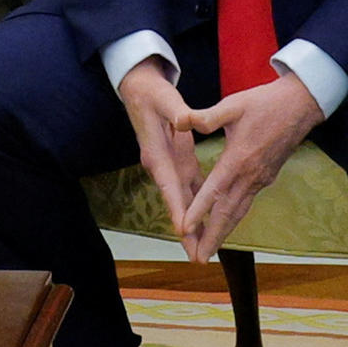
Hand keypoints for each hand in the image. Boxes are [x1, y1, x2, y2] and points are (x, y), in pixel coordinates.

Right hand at [114, 56, 211, 253]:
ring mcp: (169, 167)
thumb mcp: (165, 98)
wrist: (140, 89)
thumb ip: (177, 110)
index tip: (185, 230)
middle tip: (198, 257)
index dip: (178, 208)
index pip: (169, 185)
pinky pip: (189, 190)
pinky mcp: (178, 162)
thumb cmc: (153, 94)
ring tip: (203, 250)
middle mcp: (161, 166)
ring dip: (192, 226)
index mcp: (157, 154)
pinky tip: (207, 223)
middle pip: (176, 203)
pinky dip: (197, 208)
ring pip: (183, 201)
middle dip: (186, 231)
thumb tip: (184, 121)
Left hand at [174, 70, 326, 257]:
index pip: (214, 191)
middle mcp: (250, 175)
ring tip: (210, 251)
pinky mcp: (266, 178)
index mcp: (239, 159)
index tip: (184, 229)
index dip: (198, 211)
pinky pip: (247, 203)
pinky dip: (234, 218)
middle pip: (228, 213)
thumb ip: (205, 117)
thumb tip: (179, 121)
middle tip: (197, 259)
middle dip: (212, 237)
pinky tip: (225, 224)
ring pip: (239, 212)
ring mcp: (261, 179)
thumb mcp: (233, 105)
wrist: (302, 105)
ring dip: (224, 233)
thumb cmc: (266, 103)